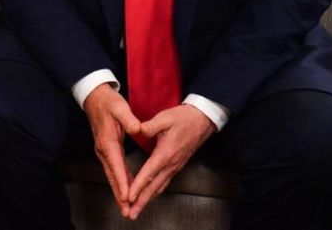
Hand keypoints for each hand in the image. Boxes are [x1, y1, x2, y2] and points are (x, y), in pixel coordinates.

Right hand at [83, 84, 140, 216]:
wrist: (95, 97)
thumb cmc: (108, 102)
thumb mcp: (120, 107)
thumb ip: (129, 118)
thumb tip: (138, 128)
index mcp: (108, 141)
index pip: (116, 165)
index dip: (122, 181)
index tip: (127, 196)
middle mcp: (103, 149)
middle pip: (112, 176)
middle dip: (119, 194)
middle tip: (126, 210)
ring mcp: (102, 151)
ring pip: (111, 175)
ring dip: (118, 191)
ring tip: (126, 206)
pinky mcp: (105, 150)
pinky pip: (113, 169)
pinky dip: (119, 181)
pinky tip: (126, 189)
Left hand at [126, 104, 214, 219]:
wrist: (202, 120)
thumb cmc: (183, 118)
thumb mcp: (165, 118)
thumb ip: (150, 125)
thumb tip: (137, 129)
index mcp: (166, 153)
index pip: (149, 173)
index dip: (138, 186)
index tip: (129, 197)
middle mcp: (171, 164)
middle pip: (154, 187)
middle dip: (142, 201)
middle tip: (131, 214)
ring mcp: (175, 166)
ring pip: (160, 187)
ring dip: (148, 200)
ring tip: (136, 210)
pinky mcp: (177, 166)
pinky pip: (164, 183)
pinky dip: (155, 192)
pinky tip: (149, 196)